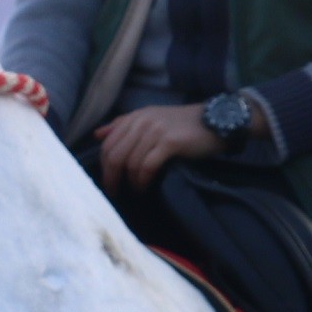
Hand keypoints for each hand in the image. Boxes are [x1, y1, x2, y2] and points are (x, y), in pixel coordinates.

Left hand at [96, 100, 245, 193]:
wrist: (214, 120)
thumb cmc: (181, 124)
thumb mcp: (150, 118)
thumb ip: (122, 125)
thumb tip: (97, 135)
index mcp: (135, 117)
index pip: (108, 144)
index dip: (104, 167)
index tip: (107, 182)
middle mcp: (142, 122)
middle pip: (115, 155)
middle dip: (111, 178)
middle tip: (114, 193)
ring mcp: (155, 131)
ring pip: (130, 162)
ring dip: (130, 182)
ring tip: (135, 191)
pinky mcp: (169, 143)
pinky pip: (147, 166)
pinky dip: (142, 181)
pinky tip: (144, 188)